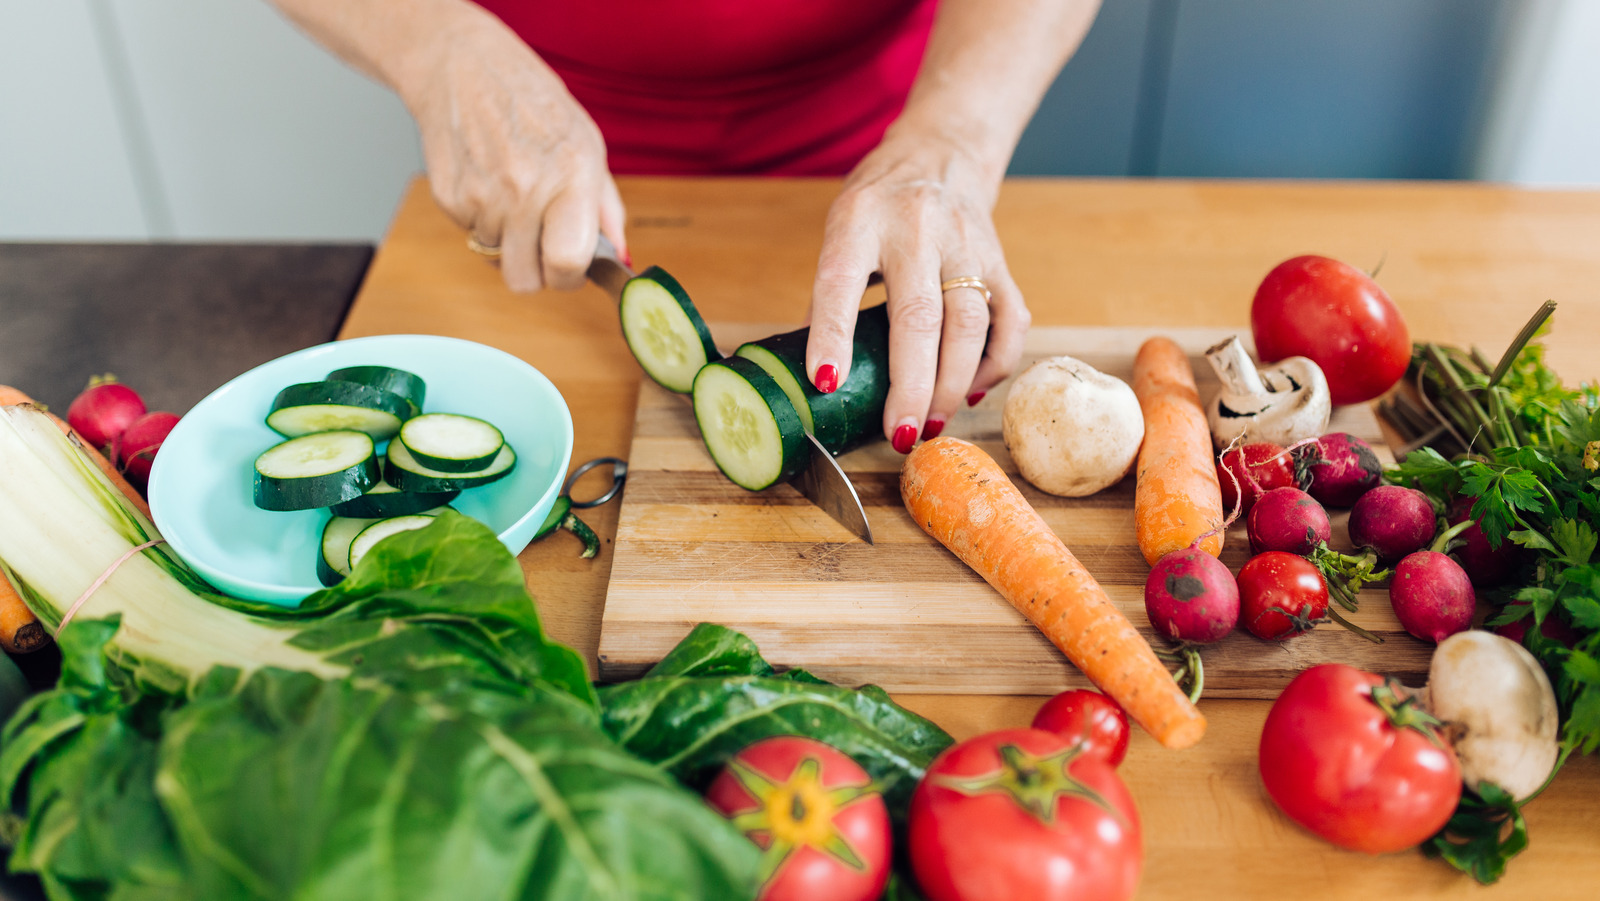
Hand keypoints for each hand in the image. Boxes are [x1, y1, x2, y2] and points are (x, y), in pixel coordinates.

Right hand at [399, 10, 625, 291]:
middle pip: (525, 279)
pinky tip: (486, 179)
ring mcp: (482, 195)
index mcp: (572, 174)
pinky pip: (470, 235)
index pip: (569, 263)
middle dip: (535, 270)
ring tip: (510, 191)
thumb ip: (605, 207)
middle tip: (540, 242)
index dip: (569, 278)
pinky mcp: (448, 197)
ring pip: (496, 258)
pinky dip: (479, 219)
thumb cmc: (532, 102)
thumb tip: (621, 257)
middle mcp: (526, 188)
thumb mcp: (586, 142)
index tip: (570, 270)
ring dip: (506, 237)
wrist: (462, 65)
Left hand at [805, 132, 1027, 450]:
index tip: (826, 383)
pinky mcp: (999, 259)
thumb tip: (811, 374)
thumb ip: (829, 297)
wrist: (941, 151)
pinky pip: (1009, 319)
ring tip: (933, 424)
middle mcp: (915, 228)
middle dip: (911, 385)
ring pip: (969, 323)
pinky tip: (971, 390)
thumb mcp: (840, 231)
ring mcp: (964, 242)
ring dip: (953, 383)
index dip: (831, 336)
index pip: (841, 282)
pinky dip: (995, 363)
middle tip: (902, 434)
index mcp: (859, 220)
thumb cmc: (879, 204)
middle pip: (918, 316)